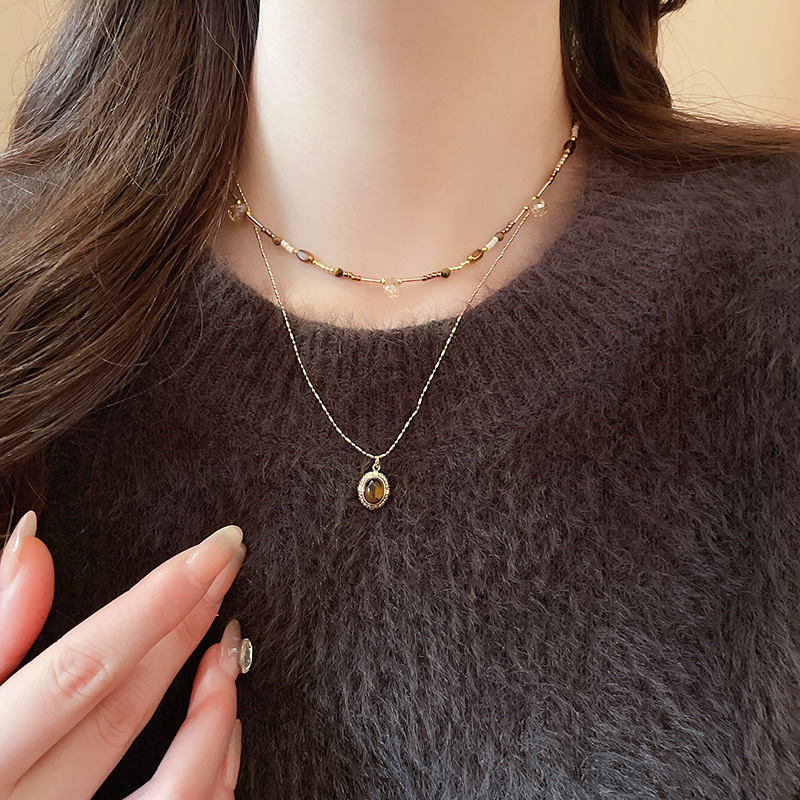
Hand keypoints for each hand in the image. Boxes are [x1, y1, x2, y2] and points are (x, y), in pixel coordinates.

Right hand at [0, 510, 247, 798]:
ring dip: (213, 713)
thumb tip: (33, 545)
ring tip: (228, 650)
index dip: (157, 603)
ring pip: (170, 793)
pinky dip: (211, 777)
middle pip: (122, 713)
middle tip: (226, 569)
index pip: (82, 669)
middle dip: (186, 628)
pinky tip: (221, 729)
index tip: (214, 549)